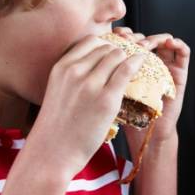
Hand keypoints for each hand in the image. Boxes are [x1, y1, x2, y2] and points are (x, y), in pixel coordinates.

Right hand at [31, 35, 144, 176]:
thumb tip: (97, 66)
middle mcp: (75, 71)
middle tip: (126, 64)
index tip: (112, 57)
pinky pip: (127, 70)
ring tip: (134, 67)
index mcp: (61, 67)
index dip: (105, 46)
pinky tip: (142, 63)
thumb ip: (72, 75)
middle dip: (118, 54)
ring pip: (118, 56)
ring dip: (128, 59)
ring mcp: (91, 85)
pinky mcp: (106, 100)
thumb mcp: (57, 91)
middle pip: (106, 48)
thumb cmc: (56, 127)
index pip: (90, 41)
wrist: (51, 153)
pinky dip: (137, 64)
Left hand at [110, 27, 189, 144]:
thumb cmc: (127, 115)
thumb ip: (107, 73)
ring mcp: (165, 66)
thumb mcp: (112, 90)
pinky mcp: (180, 73)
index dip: (121, 35)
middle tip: (128, 40)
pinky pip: (183, 54)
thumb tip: (91, 55)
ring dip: (154, 38)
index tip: (113, 37)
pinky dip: (178, 45)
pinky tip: (170, 42)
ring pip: (162, 41)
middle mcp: (148, 63)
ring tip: (145, 44)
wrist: (147, 133)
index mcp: (130, 64)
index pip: (128, 40)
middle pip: (144, 38)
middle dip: (136, 36)